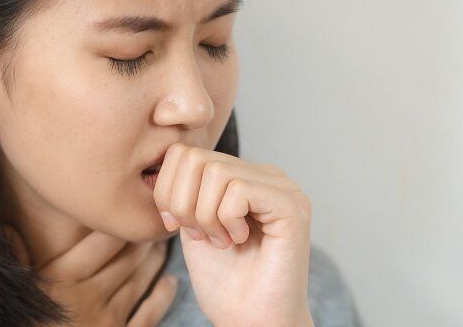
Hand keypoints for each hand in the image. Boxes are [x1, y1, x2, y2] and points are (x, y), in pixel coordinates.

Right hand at [2, 226, 176, 326]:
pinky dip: (163, 296)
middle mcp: (88, 296)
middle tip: (155, 220)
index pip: (101, 240)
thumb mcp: (16, 294)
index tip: (130, 208)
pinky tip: (170, 282)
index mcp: (61, 279)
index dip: (120, 222)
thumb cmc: (27, 325)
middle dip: (142, 237)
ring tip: (161, 243)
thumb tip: (7, 227)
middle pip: (126, 258)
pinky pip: (149, 314)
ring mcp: (107, 320)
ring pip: (140, 280)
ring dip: (154, 260)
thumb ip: (16, 262)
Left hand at [153, 142, 314, 326]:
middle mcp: (265, 174)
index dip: (169, 190)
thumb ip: (184, 187)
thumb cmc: (223, 280)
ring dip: (205, 215)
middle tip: (200, 235)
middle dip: (184, 203)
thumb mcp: (191, 223)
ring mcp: (282, 187)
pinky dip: (226, 220)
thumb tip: (169, 156)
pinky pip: (238, 190)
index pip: (186, 152)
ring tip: (221, 241)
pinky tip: (239, 240)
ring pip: (216, 172)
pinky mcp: (293, 205)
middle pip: (197, 158)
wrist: (250, 318)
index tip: (179, 225)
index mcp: (242, 174)